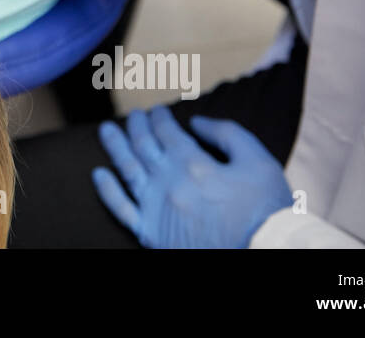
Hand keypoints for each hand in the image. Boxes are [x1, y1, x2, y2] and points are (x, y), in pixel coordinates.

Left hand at [93, 107, 292, 248]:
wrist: (263, 252)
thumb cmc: (265, 209)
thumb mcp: (257, 161)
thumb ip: (227, 134)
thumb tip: (196, 122)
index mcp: (192, 163)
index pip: (166, 132)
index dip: (159, 117)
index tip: (157, 111)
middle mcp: (168, 182)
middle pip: (143, 145)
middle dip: (137, 126)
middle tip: (135, 116)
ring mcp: (155, 208)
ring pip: (126, 170)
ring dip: (115, 146)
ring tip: (106, 130)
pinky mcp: (150, 233)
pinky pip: (121, 209)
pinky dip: (107, 190)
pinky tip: (99, 174)